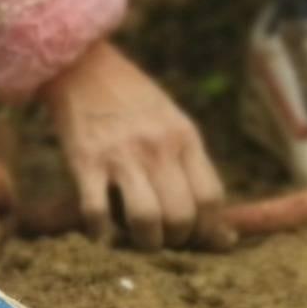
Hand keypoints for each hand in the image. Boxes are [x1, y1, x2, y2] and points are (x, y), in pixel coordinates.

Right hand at [41, 40, 223, 249]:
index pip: (211, 198)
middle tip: (164, 238)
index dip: (207, 230)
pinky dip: (100, 233)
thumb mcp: (171, 122)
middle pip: (181, 215)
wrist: (83, 65)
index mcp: (184, 137)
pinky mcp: (85, 161)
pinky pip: (97, 212)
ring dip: (144, 242)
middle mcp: (158, 147)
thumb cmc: (132, 101)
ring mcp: (121, 154)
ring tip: (137, 239)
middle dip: (176, 240)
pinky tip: (100, 231)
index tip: (196, 238)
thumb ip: (191, 168)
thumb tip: (223, 231)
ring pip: (146, 220)